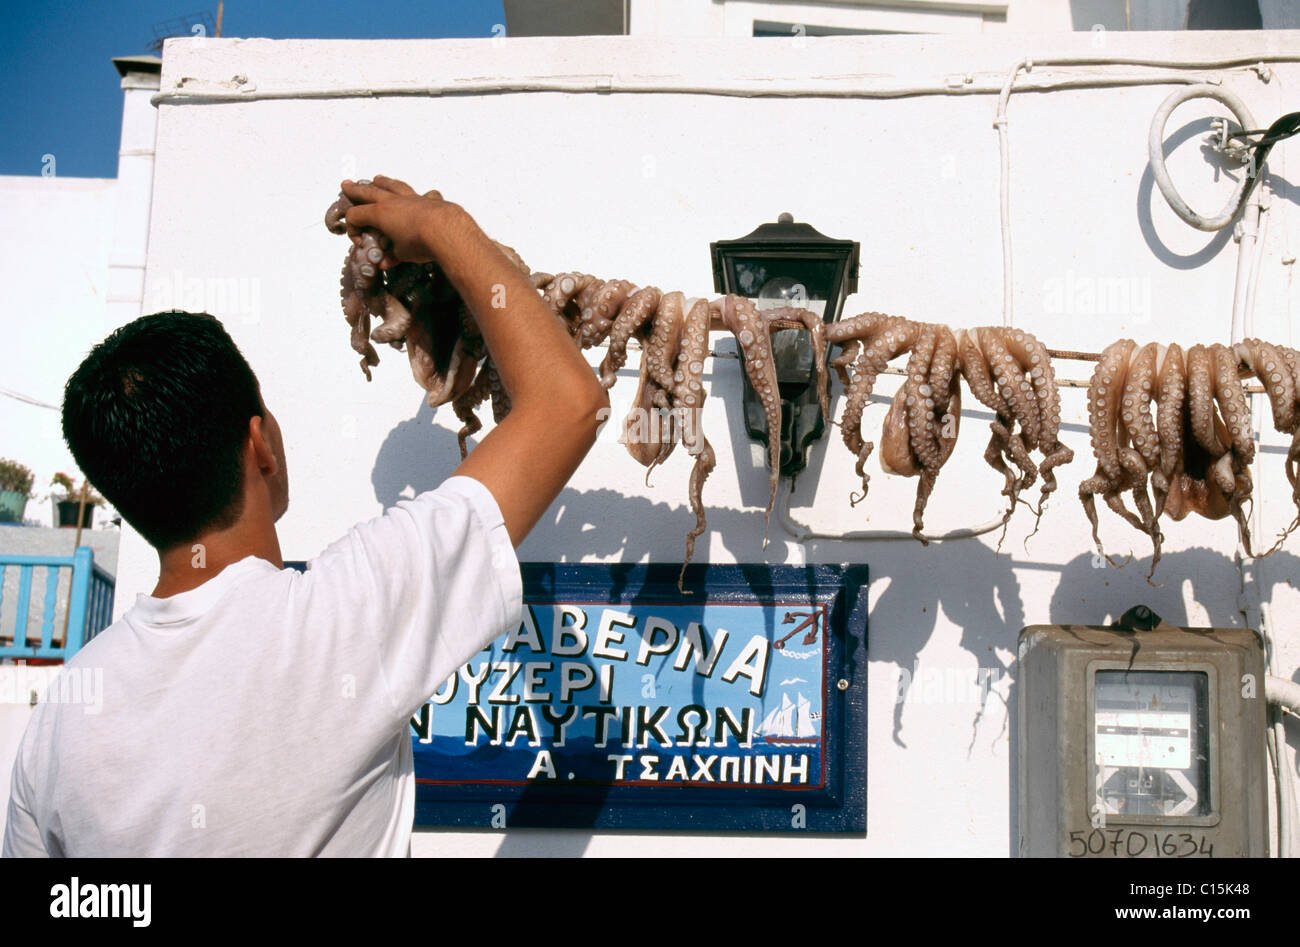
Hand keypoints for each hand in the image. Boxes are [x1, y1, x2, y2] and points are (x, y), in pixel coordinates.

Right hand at [340, 175, 465, 268]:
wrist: (447, 231)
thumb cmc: (420, 242)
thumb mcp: (402, 254)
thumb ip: (392, 256)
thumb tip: (384, 263)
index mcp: (380, 214)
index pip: (356, 216)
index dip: (353, 228)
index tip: (361, 242)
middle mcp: (394, 202)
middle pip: (369, 192)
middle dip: (356, 190)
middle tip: (346, 185)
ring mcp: (412, 198)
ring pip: (394, 186)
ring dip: (384, 182)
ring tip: (376, 179)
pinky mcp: (430, 200)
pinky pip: (424, 195)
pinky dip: (421, 196)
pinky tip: (423, 196)